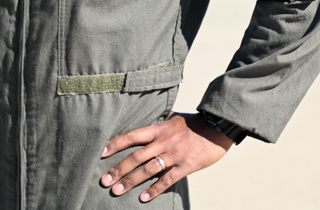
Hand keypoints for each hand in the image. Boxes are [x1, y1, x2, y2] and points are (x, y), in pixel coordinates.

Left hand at [100, 112, 232, 202]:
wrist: (218, 126)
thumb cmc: (195, 124)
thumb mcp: (174, 120)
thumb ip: (159, 127)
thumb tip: (146, 130)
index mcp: (159, 129)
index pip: (132, 136)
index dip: (116, 144)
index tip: (101, 153)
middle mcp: (164, 141)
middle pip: (136, 156)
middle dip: (119, 169)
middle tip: (104, 180)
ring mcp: (175, 154)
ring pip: (148, 169)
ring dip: (131, 181)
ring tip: (117, 191)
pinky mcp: (186, 165)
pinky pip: (167, 179)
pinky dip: (154, 190)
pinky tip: (143, 198)